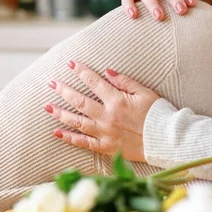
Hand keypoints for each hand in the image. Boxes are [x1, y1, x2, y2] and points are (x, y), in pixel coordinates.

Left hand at [44, 61, 160, 162]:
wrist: (164, 139)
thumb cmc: (157, 114)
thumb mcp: (145, 92)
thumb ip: (125, 82)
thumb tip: (107, 71)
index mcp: (117, 100)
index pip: (94, 82)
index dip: (81, 72)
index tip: (70, 64)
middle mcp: (107, 116)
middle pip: (79, 101)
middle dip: (63, 90)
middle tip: (51, 83)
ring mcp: (104, 133)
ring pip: (77, 121)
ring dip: (60, 113)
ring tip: (47, 107)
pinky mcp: (106, 147)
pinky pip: (84, 142)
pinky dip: (69, 137)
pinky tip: (57, 132)